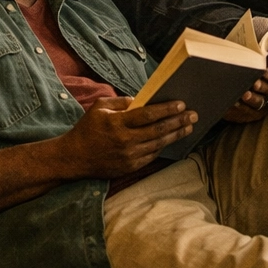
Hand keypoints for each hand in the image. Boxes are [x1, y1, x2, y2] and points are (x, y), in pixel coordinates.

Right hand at [56, 96, 196, 177]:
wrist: (74, 158)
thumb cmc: (87, 129)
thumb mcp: (99, 107)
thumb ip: (121, 102)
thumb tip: (143, 100)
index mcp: (118, 123)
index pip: (148, 114)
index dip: (167, 109)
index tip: (181, 104)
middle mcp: (125, 140)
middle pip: (159, 130)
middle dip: (178, 121)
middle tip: (193, 115)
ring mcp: (129, 156)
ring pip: (159, 143)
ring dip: (176, 134)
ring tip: (188, 127)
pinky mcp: (130, 167)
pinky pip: (152, 155)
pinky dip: (163, 146)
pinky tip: (172, 138)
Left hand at [222, 63, 267, 123]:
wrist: (246, 86)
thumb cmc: (259, 70)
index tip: (264, 71)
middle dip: (261, 86)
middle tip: (254, 83)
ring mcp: (262, 103)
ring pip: (258, 102)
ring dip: (252, 98)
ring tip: (243, 94)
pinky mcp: (251, 112)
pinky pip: (246, 111)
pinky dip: (240, 107)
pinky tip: (233, 102)